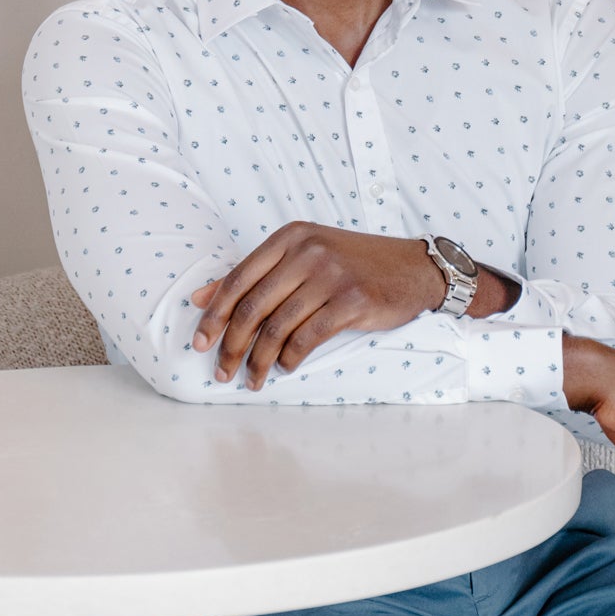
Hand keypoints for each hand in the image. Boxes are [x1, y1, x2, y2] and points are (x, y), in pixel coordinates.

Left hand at [192, 228, 509, 388]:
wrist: (414, 268)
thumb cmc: (354, 265)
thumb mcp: (304, 257)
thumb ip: (255, 274)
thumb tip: (200, 297)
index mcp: (291, 237)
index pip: (238, 278)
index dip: (214, 314)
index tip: (200, 341)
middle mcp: (308, 252)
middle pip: (253, 306)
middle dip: (232, 345)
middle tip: (222, 370)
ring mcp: (331, 275)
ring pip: (278, 326)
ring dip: (259, 360)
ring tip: (251, 378)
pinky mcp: (352, 301)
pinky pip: (307, 337)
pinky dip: (291, 358)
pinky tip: (285, 367)